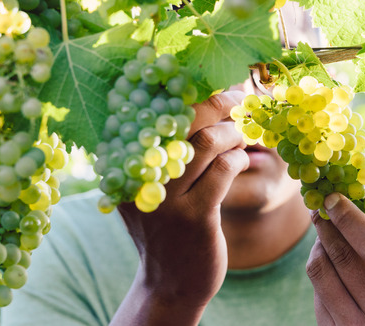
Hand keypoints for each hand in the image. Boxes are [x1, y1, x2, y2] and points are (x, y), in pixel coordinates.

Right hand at [112, 91, 248, 324]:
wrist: (169, 284)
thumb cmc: (166, 228)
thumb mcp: (152, 187)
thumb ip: (163, 149)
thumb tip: (201, 99)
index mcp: (122, 163)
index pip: (149, 110)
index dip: (182, 88)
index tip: (211, 81)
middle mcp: (138, 176)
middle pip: (180, 117)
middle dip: (217, 101)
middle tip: (238, 100)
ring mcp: (166, 199)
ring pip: (206, 142)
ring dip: (233, 131)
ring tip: (242, 134)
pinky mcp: (194, 218)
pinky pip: (223, 172)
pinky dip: (238, 159)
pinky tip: (242, 161)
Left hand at [307, 185, 364, 325]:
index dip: (352, 220)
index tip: (334, 197)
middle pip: (343, 256)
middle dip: (327, 223)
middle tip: (322, 205)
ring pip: (321, 271)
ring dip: (319, 243)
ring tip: (327, 231)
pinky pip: (316, 291)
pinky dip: (320, 268)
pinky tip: (331, 263)